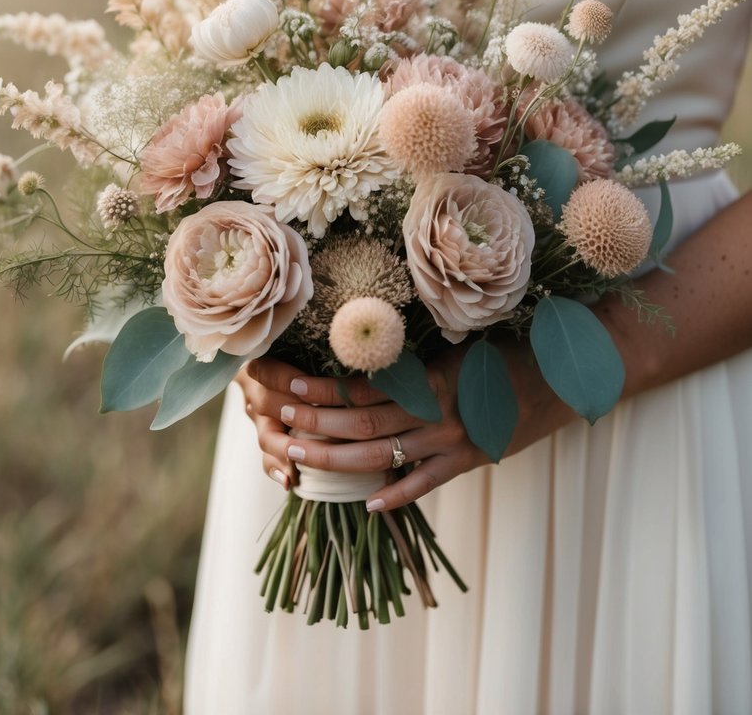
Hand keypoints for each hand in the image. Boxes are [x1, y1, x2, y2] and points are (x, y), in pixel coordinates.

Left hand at [240, 341, 576, 509]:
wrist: (567, 376)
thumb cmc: (511, 347)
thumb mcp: (461, 343)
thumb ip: (420, 355)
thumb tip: (372, 351)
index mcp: (431, 378)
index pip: (365, 390)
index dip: (325, 392)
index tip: (292, 388)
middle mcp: (437, 413)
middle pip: (363, 427)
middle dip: (318, 428)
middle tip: (281, 425)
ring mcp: (454, 442)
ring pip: (384, 457)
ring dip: (339, 460)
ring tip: (302, 456)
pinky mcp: (471, 460)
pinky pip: (427, 482)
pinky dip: (398, 495)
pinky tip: (370, 504)